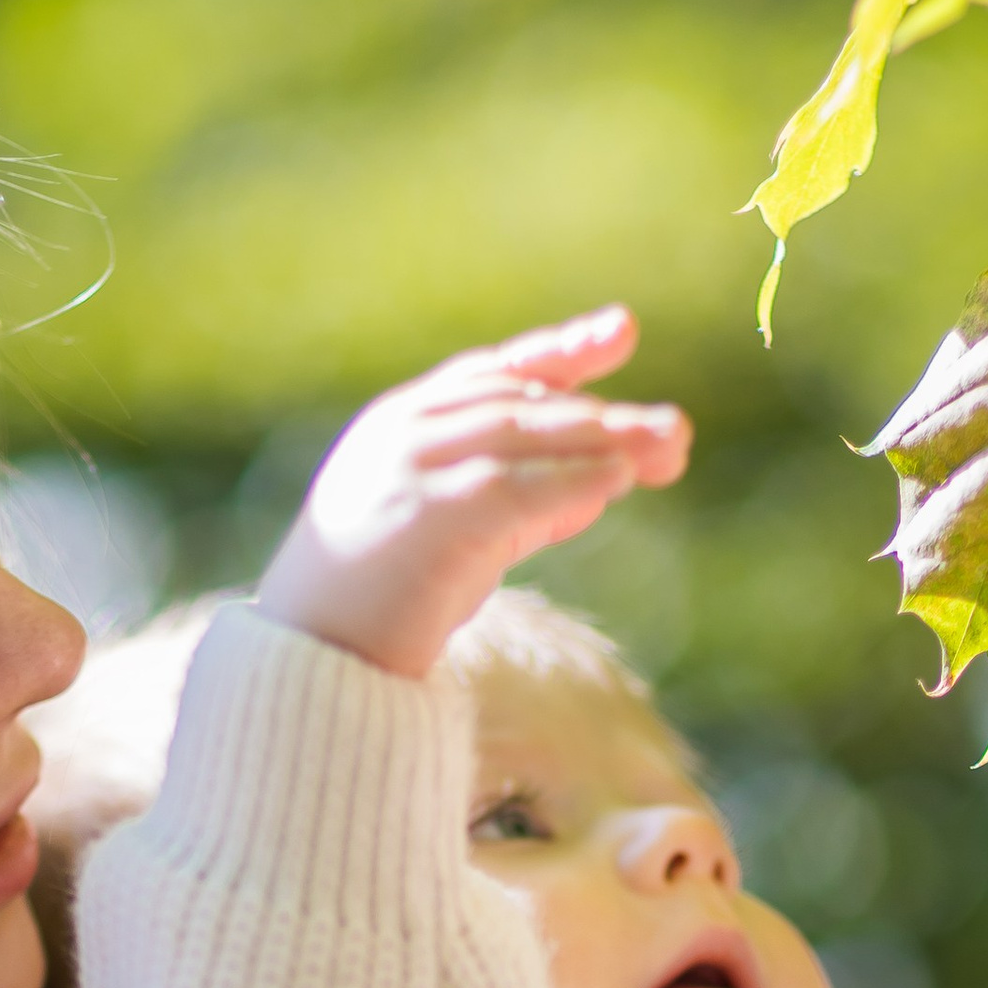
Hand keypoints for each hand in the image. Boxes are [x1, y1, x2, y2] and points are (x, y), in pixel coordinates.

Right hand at [257, 307, 691, 680]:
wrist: (312, 656)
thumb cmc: (382, 604)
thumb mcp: (457, 534)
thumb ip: (520, 501)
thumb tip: (605, 481)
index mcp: (401, 422)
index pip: (493, 372)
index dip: (561, 351)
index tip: (622, 331)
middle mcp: (405, 431)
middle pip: (521, 402)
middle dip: (603, 415)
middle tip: (675, 431)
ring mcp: (411, 467)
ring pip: (523, 433)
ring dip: (602, 438)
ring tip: (667, 446)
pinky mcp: (427, 514)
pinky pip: (514, 486)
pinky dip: (569, 481)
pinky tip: (616, 483)